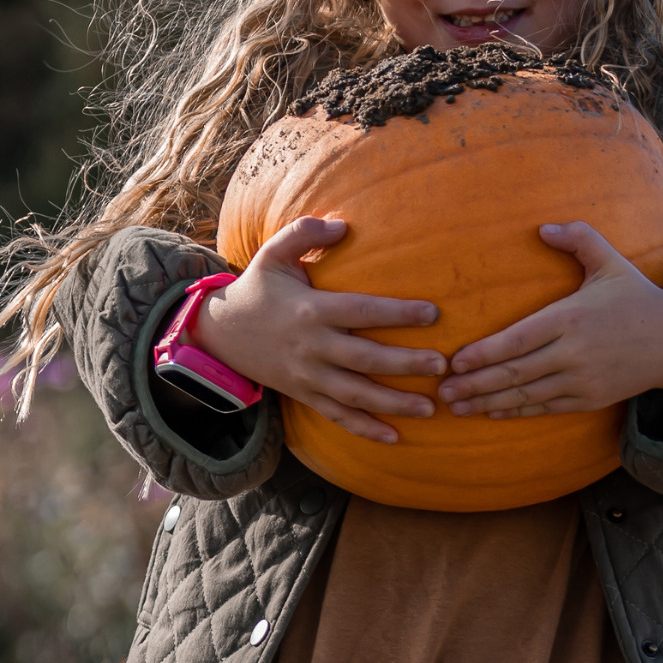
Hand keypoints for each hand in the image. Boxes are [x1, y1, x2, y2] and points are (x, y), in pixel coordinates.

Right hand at [192, 216, 443, 443]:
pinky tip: (394, 437)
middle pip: (365, 359)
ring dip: (394, 404)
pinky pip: (336, 416)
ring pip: (356, 395)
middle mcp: (312, 346)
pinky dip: (364, 429)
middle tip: (443, 365)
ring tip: (432, 407)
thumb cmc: (257, 289)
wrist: (219, 334)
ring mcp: (307, 376)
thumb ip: (304, 233)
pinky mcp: (304, 395)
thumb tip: (342, 224)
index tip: (433, 313)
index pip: (361, 312)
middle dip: (405, 364)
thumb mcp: (272, 254)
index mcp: (310, 310)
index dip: (398, 313)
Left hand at [438, 222, 662, 418]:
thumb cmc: (635, 297)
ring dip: (487, 402)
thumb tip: (543, 228)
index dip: (484, 353)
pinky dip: (515, 412)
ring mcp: (581, 380)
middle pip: (515, 373)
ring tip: (455, 406)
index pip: (518, 340)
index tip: (453, 361)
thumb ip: (577, 238)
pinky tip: (490, 412)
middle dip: (474, 384)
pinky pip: (544, 408)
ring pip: (525, 395)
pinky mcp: (589, 399)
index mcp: (571, 318)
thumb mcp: (610, 260)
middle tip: (441, 391)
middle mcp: (573, 353)